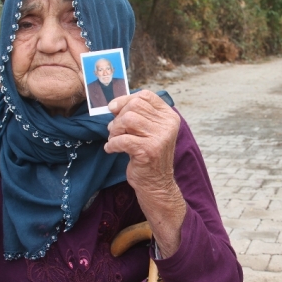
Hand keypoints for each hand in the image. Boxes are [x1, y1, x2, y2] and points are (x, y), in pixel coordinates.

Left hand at [104, 90, 186, 257]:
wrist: (157, 185)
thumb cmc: (149, 156)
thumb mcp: (149, 131)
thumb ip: (139, 115)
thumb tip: (114, 104)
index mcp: (169, 117)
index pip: (146, 96)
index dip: (126, 99)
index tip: (114, 108)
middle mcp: (168, 125)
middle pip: (134, 106)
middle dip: (118, 117)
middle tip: (114, 130)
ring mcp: (160, 137)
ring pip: (127, 119)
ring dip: (114, 130)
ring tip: (114, 140)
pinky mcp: (148, 150)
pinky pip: (122, 139)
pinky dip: (112, 144)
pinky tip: (112, 150)